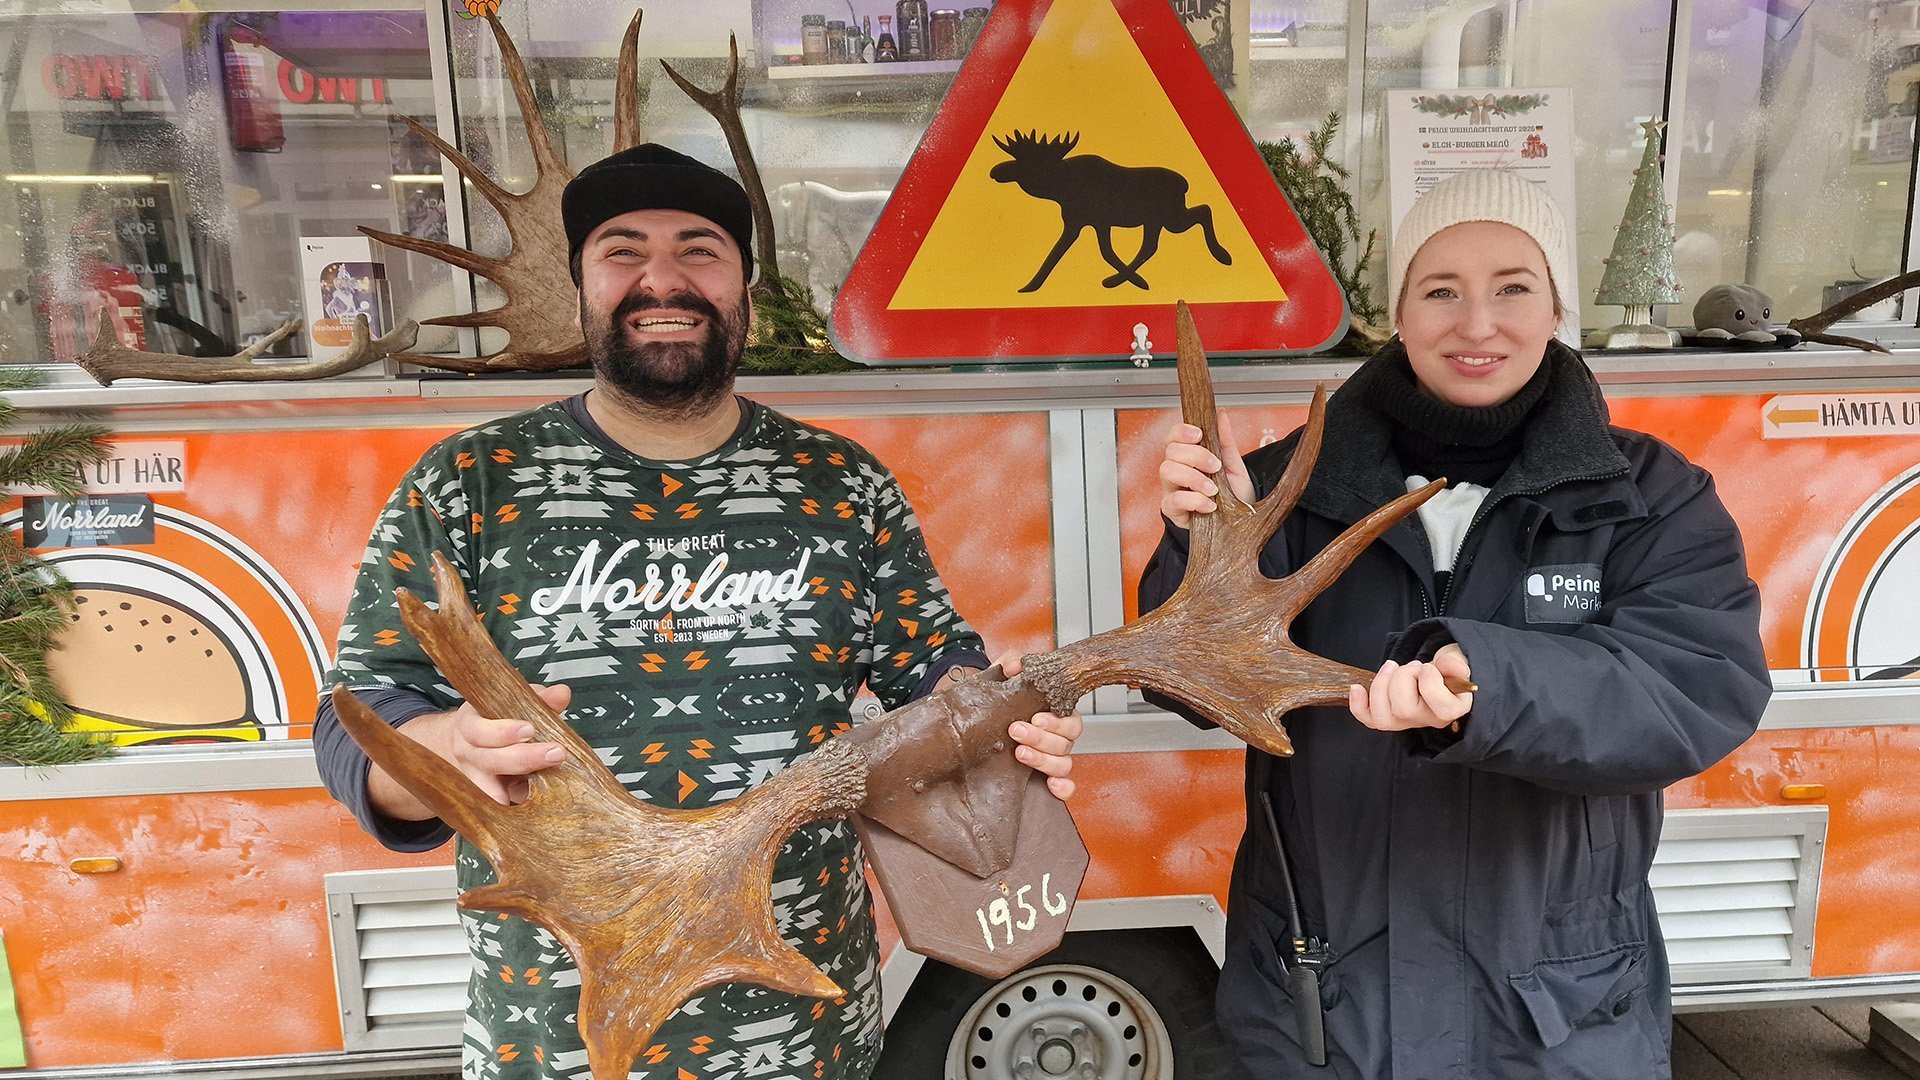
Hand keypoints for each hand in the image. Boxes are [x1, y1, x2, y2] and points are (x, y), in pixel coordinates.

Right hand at [371, 683, 572, 818]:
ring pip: (488, 789)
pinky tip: (532, 813)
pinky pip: (494, 808)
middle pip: (490, 760)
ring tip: (543, 790)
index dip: (503, 732)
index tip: (529, 730)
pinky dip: (511, 811)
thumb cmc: (497, 720)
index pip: (480, 730)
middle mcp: (467, 754)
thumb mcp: (513, 703)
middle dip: (525, 758)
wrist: (469, 743)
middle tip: (557, 753)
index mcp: (470, 725)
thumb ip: (538, 699)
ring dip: (517, 790)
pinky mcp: (484, 798)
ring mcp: (473, 779)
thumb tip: (561, 694)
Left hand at [998, 652, 1083, 799]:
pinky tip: (1050, 785)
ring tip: (1019, 753)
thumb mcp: (1002, 676)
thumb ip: (1011, 662)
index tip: (1035, 717)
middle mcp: (1057, 738)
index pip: (1071, 720)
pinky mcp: (1043, 779)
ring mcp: (1051, 759)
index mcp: (1055, 714)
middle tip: (1016, 730)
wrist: (975, 719)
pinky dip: (1063, 788)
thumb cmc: (997, 699)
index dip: (1056, 721)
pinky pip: (1065, 787)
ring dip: (1044, 760)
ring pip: (1064, 764)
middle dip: (1042, 738)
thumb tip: (1015, 665)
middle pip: (1066, 743)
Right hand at [1159, 415, 1253, 528]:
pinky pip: (1173, 499)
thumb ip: (1225, 442)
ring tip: (1213, 489)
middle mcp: (1176, 471)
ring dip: (1194, 478)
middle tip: (1215, 467)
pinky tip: (1210, 505)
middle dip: (1196, 456)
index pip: (1173, 437)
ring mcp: (1172, 489)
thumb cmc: (1232, 495)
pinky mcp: (1172, 510)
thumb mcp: (1233, 466)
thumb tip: (1221, 416)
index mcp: (1188, 457)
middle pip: (1171, 451)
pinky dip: (1194, 500)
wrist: (1238, 524)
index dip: (1182, 432)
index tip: (1199, 435)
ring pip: (1167, 471)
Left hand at [1347, 645, 1472, 731]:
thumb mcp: (1456, 662)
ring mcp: (1405, 722)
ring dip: (1381, 685)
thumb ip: (1455, 663)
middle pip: (1404, 710)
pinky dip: (1358, 705)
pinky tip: (1357, 688)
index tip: (1428, 668)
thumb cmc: (1446, 670)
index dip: (1430, 683)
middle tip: (1412, 666)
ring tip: (1392, 667)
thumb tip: (1447, 664)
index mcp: (1451, 709)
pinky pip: (1368, 719)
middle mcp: (1428, 720)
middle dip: (1402, 678)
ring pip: (1383, 717)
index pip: (1442, 709)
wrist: (1436, 674)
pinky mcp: (1388, 717)